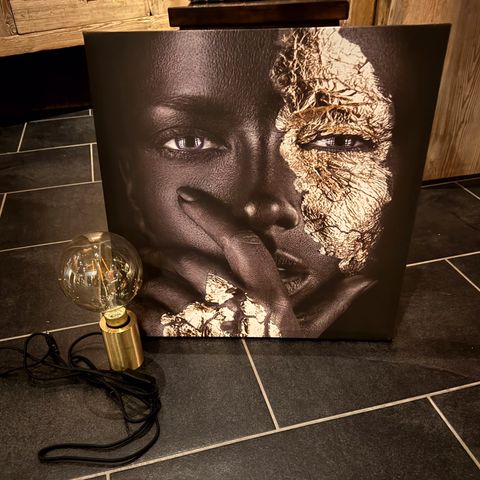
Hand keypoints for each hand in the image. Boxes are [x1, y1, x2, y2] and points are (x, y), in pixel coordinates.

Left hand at [134, 187, 374, 337]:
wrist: (266, 404)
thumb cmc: (285, 360)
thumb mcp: (313, 332)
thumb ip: (334, 302)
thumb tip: (366, 280)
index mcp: (267, 294)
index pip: (238, 243)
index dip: (211, 217)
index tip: (185, 197)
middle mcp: (236, 304)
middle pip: (192, 264)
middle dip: (166, 254)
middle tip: (151, 250)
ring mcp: (209, 324)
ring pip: (168, 290)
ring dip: (151, 281)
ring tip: (141, 275)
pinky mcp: (188, 345)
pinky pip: (155, 321)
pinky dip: (141, 310)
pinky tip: (134, 306)